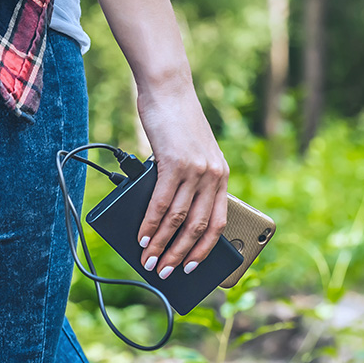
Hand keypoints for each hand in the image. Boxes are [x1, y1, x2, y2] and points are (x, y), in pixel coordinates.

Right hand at [136, 83, 228, 279]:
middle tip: (165, 272)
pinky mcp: (174, 163)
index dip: (205, 249)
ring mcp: (195, 170)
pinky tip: (142, 236)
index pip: (218, 222)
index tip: (192, 266)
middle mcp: (213, 175)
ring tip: (149, 260)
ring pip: (178, 219)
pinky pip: (162, 203)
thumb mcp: (192, 154)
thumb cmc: (176, 122)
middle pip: (198, 227)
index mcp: (221, 176)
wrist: (169, 90)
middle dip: (180, 254)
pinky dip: (151, 225)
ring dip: (161, 245)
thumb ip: (188, 182)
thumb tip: (169, 219)